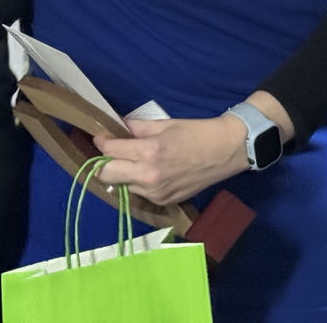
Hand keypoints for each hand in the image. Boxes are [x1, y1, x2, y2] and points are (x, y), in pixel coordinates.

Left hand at [92, 114, 247, 204]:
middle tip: (109, 152)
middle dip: (102, 163)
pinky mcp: (163, 201)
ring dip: (121, 173)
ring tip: (130, 161)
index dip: (101, 142)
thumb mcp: (165, 124)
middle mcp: (148, 176)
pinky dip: (137, 182)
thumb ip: (137, 127)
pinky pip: (139, 193)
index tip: (101, 136)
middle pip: (106, 175)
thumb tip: (118, 126)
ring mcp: (155, 193)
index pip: (110, 152)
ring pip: (122, 186)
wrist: (226, 150)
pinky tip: (147, 172)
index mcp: (148, 152)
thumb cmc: (196, 132)